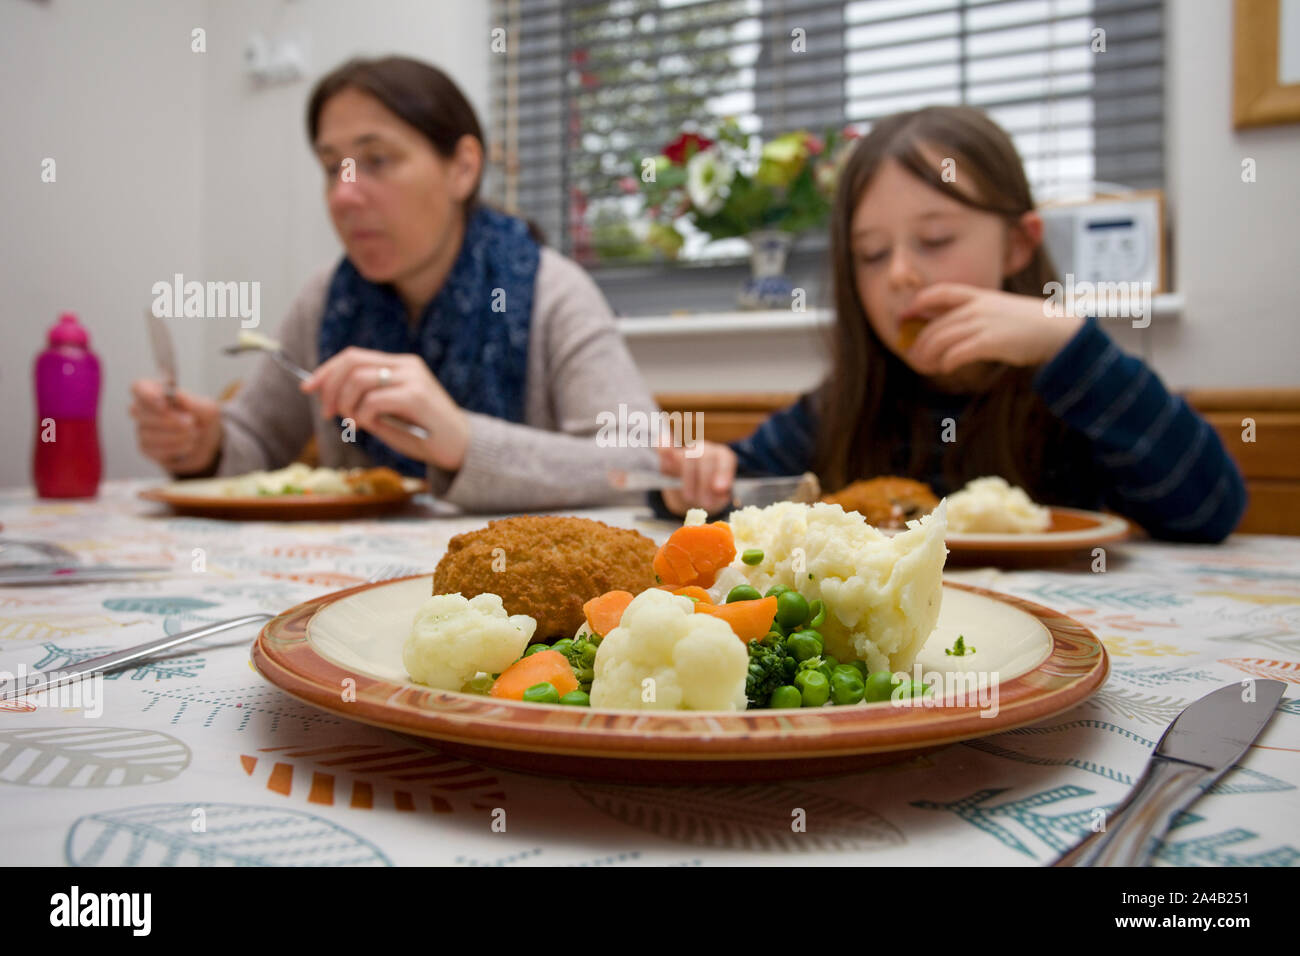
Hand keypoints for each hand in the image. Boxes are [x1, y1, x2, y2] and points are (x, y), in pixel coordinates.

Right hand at [129, 380, 222, 474]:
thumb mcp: (207, 409)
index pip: (139, 388)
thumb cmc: (203, 420)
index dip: (147, 395)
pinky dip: (176, 448)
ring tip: (194, 434)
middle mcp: (143, 409)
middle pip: (139, 412)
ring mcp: (142, 429)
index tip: (163, 403)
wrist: (206, 444)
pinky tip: (188, 444)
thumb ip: (193, 402)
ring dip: (177, 435)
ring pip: (148, 433)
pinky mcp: (146, 448)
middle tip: (190, 422)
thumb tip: (176, 394)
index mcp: (156, 391)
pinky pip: (155, 449)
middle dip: (168, 419)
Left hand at [300, 347, 468, 471]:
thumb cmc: (423, 435)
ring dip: (347, 404)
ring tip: (355, 423)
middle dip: (330, 387)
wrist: (461, 449)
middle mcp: (406, 365)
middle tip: (328, 412)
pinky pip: (373, 400)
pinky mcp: (416, 396)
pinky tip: (372, 426)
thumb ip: (362, 402)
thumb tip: (327, 396)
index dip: (326, 371)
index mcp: (400, 365)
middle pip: (352, 362)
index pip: (353, 356)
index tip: (308, 389)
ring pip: (359, 380)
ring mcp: (412, 378)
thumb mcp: (387, 415)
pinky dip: (363, 416)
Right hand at [658, 440, 735, 515]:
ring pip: (685, 457)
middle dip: (704, 482)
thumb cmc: (710, 495)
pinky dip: (664, 448)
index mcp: (723, 456)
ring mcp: (686, 450)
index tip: (720, 489)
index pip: (725, 459)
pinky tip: (665, 449)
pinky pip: (665, 449)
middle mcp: (706, 449)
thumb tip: (720, 490)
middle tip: (705, 503)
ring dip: (688, 480)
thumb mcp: (719, 498)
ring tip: (690, 498)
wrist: (694, 495)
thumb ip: (719, 494)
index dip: (723, 472)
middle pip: (705, 457)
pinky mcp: (669, 455)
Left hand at [902, 283, 1083, 376]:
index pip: (941, 292)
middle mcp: (977, 307)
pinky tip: (945, 368)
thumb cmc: (1028, 323)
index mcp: (979, 296)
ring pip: (941, 339)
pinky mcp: (990, 342)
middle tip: (913, 355)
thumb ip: (975, 313)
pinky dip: (946, 362)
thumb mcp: (999, 308)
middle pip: (936, 324)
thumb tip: (950, 327)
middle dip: (920, 342)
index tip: (906, 315)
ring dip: (928, 355)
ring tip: (924, 366)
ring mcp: (983, 324)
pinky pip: (957, 353)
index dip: (919, 302)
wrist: (1057, 330)